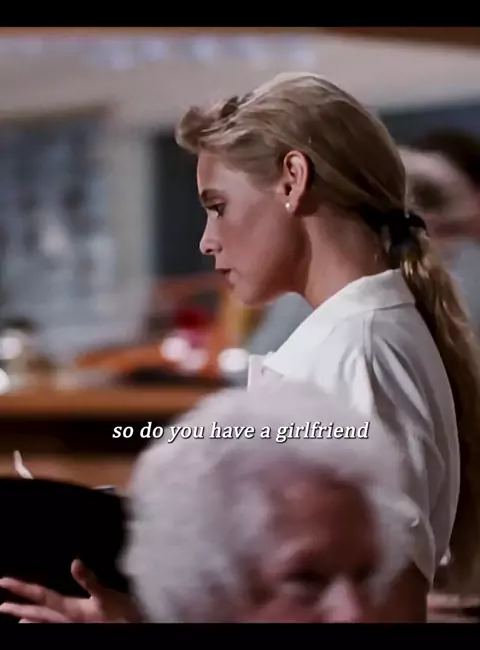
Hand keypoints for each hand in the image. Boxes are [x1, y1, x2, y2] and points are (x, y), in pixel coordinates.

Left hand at [0, 559, 138, 622]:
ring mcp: (72, 625)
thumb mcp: (105, 596)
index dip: (22, 588)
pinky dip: (42, 625)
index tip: (4, 581)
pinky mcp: (80, 626)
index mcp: (71, 609)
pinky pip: (54, 626)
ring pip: (44, 622)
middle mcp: (67, 619)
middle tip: (0, 605)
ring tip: (15, 619)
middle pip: (37, 613)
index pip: (42, 596)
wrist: (134, 630)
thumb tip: (75, 562)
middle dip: (18, 607)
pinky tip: (38, 624)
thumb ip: (89, 580)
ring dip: (28, 619)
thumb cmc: (121, 615)